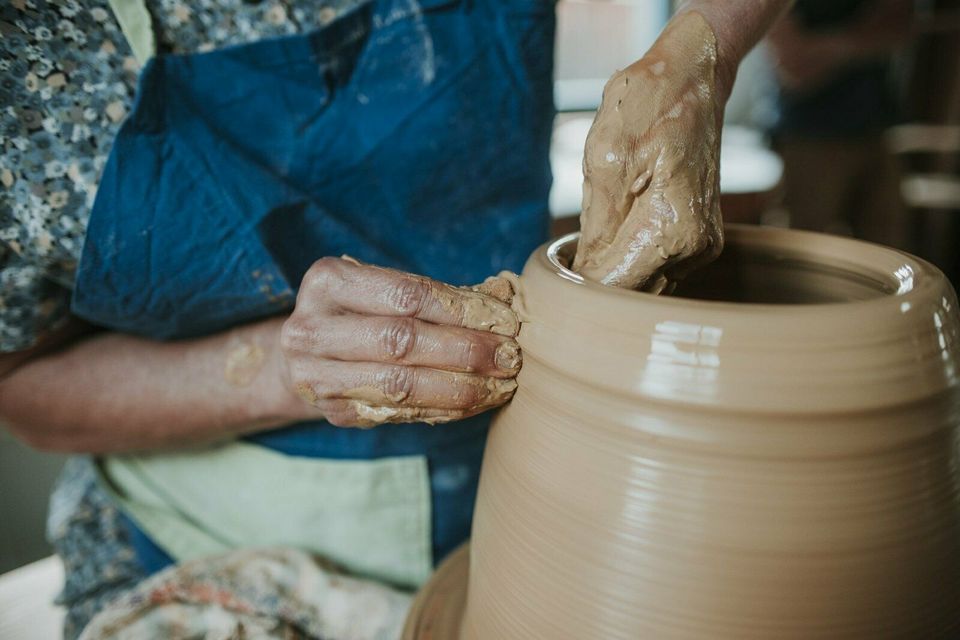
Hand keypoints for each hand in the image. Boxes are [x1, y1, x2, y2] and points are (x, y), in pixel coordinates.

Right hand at [279, 257, 520, 427]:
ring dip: (461, 387)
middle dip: (466, 350)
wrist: (305, 355)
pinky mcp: (333, 411)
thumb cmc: (360, 313)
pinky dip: (445, 409)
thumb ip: (437, 294)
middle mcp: (311, 329)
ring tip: (502, 384)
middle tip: (510, 356)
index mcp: (327, 282)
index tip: (505, 319)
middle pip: (403, 341)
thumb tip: (504, 296)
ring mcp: (315, 375)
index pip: (407, 295)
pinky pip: (399, 413)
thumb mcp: (382, 289)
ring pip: (400, 385)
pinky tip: (476, 402)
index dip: (462, 309)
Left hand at [573, 12, 723, 292]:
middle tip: (567, 257)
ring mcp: (701, 247)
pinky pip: (655, 265)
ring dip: (614, 268)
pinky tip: (616, 229)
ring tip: (593, 233)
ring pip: (643, 282)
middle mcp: (694, 249)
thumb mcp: (604, 162)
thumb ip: (596, 227)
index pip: (615, 288)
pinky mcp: (698, 240)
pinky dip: (630, 256)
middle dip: (597, 281)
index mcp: (672, 233)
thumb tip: (584, 273)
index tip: (558, 276)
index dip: (582, 286)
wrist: (691, 80)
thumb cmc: (646, 109)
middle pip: (632, 292)